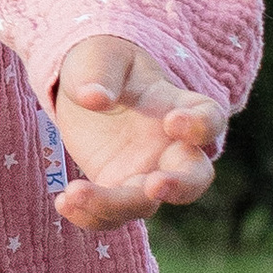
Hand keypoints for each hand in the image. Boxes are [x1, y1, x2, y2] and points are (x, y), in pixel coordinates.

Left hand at [50, 36, 223, 232]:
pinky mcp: (116, 189)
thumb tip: (94, 97)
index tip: (173, 122)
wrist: (82, 86)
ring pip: (145, 204)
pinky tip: (63, 202)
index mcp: (178, 106)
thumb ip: (100, 73)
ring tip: (75, 193)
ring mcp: (144, 173)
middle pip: (195, 178)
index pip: (209, 118)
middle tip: (154, 186)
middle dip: (180, 187)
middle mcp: (169, 147)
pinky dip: (90, 216)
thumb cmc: (102, 63)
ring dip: (115, 205)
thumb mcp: (98, 56)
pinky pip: (111, 215)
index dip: (201, 126)